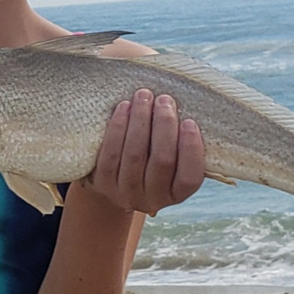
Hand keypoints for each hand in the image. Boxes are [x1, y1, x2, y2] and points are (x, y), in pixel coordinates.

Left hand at [86, 89, 204, 214]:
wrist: (114, 180)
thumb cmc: (151, 158)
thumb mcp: (171, 160)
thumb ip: (180, 142)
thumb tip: (188, 108)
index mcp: (176, 193)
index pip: (189, 178)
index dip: (191, 149)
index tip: (189, 121)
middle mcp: (152, 199)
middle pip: (162, 161)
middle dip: (164, 125)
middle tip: (165, 100)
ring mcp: (126, 193)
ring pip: (135, 154)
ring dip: (140, 120)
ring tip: (144, 95)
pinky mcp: (102, 183)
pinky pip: (110, 153)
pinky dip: (118, 127)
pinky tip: (124, 107)